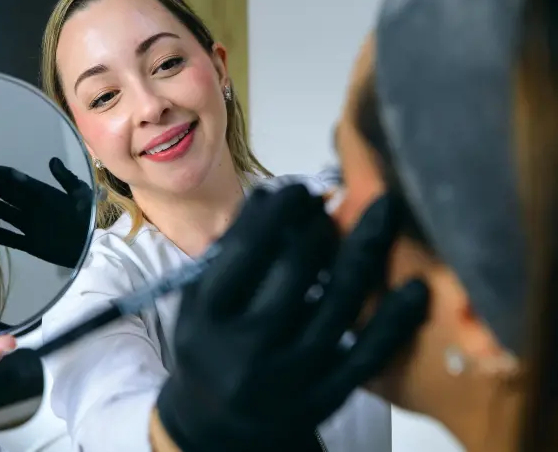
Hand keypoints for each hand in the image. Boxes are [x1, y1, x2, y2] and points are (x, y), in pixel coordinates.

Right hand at [0, 158, 91, 267]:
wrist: (91, 247)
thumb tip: (53, 160)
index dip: (6, 175)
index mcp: (45, 195)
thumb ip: (66, 179)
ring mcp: (31, 226)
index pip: (21, 182)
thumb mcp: (81, 194)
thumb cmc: (87, 218)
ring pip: (6, 214)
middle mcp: (34, 208)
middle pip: (9, 196)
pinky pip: (11, 238)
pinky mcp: (31, 244)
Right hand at [156, 185, 429, 451]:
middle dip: (319, 225)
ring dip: (365, 250)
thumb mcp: (199, 302)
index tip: (297, 189)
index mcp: (207, 317)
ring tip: (381, 213)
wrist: (219, 428)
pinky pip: (369, 355)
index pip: (246, 249)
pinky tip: (417, 287)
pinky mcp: (325, 398)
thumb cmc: (209, 348)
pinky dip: (396, 319)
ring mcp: (291, 376)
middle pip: (297, 269)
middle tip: (331, 202)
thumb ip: (227, 253)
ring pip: (340, 303)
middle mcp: (247, 347)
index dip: (277, 211)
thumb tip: (271, 196)